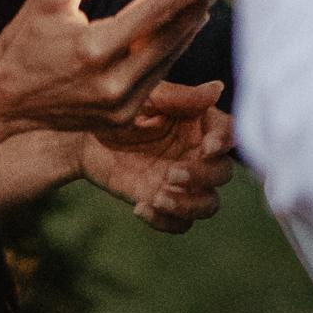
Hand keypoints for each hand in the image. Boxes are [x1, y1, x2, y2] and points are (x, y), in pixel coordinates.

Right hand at [0, 0, 215, 135]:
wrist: (4, 98)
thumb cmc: (24, 41)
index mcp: (93, 49)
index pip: (153, 12)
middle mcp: (112, 82)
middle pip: (170, 38)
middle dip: (194, 6)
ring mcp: (120, 105)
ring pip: (168, 60)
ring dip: (187, 29)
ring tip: (201, 2)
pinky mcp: (122, 119)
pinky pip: (156, 79)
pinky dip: (170, 53)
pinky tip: (179, 32)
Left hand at [77, 80, 235, 233]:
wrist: (84, 138)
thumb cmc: (118, 109)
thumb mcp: (144, 99)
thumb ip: (178, 97)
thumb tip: (218, 89)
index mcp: (198, 123)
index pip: (228, 133)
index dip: (223, 142)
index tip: (206, 148)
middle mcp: (197, 154)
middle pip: (223, 173)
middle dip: (202, 177)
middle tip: (171, 174)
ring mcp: (183, 182)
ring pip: (208, 204)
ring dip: (189, 205)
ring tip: (159, 197)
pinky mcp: (166, 203)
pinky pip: (180, 223)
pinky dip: (165, 221)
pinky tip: (140, 207)